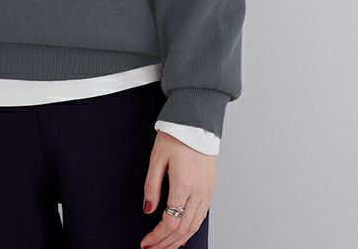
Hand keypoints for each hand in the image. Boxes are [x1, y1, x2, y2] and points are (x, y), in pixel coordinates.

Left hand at [140, 131, 215, 247]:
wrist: (197, 122)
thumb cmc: (176, 136)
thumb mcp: (157, 158)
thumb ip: (151, 186)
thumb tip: (148, 209)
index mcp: (183, 184)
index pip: (170, 222)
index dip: (157, 237)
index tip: (146, 242)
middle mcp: (199, 191)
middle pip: (183, 229)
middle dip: (166, 244)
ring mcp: (207, 191)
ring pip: (194, 226)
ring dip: (178, 241)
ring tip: (165, 247)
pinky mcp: (211, 188)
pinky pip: (202, 216)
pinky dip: (191, 230)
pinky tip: (182, 234)